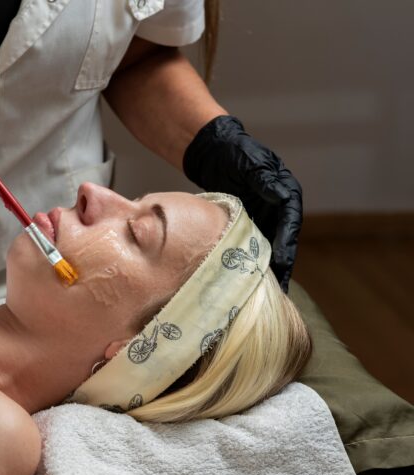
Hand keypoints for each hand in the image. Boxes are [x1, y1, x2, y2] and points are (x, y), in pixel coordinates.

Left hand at [183, 115, 302, 291]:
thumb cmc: (236, 153)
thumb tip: (282, 196)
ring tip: (265, 292)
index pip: (290, 222)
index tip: (282, 262)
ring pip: (268, 246)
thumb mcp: (251, 164)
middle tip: (280, 289)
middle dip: (281, 264)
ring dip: (267, 267)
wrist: (215, 151)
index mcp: (286, 193)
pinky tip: (246, 279)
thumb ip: (265, 181)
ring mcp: (264, 216)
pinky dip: (251, 261)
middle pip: (283, 240)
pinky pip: (252, 244)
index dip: (287, 244)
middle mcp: (279, 207)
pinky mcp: (249, 222)